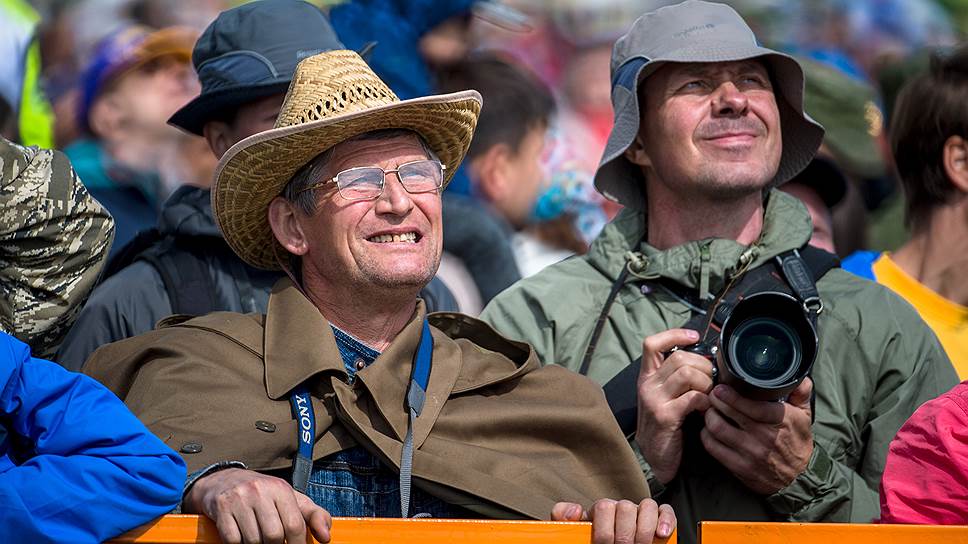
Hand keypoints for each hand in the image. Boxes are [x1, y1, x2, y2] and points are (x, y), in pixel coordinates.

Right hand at [183, 468, 331, 543]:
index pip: (294, 525)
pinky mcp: (221, 509)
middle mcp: (260, 491)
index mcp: (281, 489)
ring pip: (253, 540)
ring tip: (260, 542)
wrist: (225, 481)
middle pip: (273, 535)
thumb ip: (313, 515)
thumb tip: (326, 537)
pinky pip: (232, 540)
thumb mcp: (291, 499)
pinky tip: (244, 540)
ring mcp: (238, 499)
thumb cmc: (264, 495)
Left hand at [551, 499, 675, 543]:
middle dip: (624, 535)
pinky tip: (661, 534)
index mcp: (602, 510)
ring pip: (647, 506)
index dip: (604, 530)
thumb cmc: (591, 539)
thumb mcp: (575, 530)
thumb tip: (576, 510)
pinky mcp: (660, 519)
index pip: (604, 507)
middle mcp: (622, 508)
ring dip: (644, 530)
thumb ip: (563, 517)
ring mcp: (641, 513)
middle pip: (626, 507)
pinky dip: (666, 520)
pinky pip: (666, 510)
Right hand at [635, 329, 714, 483]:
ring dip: (707, 383)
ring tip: (710, 396)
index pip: (653, 344)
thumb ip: (678, 379)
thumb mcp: (666, 397)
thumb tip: (707, 361)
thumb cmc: (667, 426)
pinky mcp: (665, 416)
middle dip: (704, 366)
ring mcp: (654, 400)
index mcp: (648, 377)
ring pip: (688, 374)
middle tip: (713, 381)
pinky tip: (706, 409)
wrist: (656, 458)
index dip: (674, 334)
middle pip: (680, 357)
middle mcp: (647, 385)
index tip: (694, 336)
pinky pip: (693, 397)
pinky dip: (706, 401)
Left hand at [701, 378, 813, 494]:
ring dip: (709, 416)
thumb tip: (800, 376)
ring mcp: (751, 453)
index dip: (732, 396)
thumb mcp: (804, 416)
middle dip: (715, 401)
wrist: (798, 478)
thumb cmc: (797, 442)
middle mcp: (765, 437)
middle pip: (729, 414)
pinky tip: (709, 429)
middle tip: (711, 395)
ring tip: (710, 410)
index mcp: (781, 421)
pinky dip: (706, 435)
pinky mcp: (739, 467)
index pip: (753, 406)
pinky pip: (713, 447)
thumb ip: (801, 393)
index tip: (720, 388)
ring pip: (717, 429)